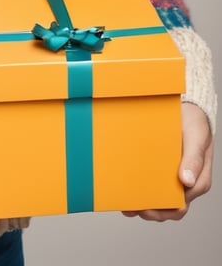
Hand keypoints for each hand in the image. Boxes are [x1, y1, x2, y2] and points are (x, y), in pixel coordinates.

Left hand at [123, 101, 213, 220]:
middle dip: (150, 211)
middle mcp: (185, 183)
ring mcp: (173, 176)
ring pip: (159, 198)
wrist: (189, 110)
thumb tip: (187, 181)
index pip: (181, 205)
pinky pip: (152, 181)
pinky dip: (140, 187)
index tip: (145, 208)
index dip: (163, 211)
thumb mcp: (196, 138)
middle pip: (168, 207)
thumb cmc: (196, 124)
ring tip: (124, 203)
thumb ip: (194, 159)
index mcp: (197, 181)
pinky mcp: (162, 168)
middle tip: (130, 208)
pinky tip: (126, 187)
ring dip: (143, 203)